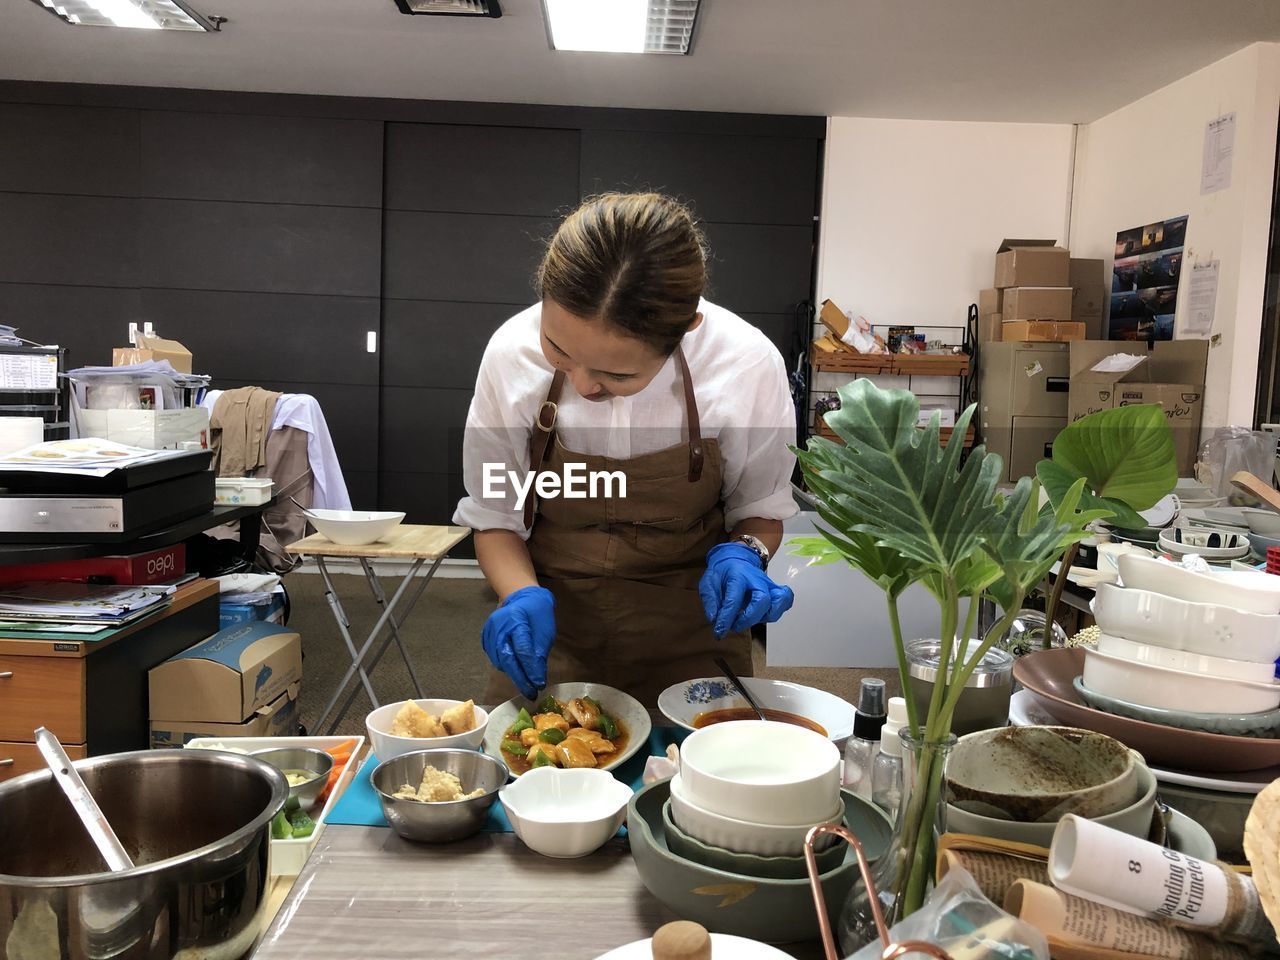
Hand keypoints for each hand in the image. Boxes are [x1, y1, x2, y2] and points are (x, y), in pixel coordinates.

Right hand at [481, 585, 555, 699]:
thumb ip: (539, 653)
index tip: (538, 685)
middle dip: (520, 678)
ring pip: (500, 660)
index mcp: (516, 619)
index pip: (522, 649)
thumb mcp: (545, 630)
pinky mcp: (485, 637)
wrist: (522, 596)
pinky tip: (516, 671)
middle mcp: (498, 626)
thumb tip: (537, 678)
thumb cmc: (537, 613)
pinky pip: (495, 657)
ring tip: (526, 684)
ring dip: (513, 674)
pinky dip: (506, 666)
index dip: (530, 670)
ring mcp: (489, 631)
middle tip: (530, 693)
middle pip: (507, 658)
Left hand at [698, 542, 793, 638]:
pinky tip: (763, 615)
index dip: (727, 618)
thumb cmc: (723, 571)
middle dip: (749, 619)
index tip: (719, 631)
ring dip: (764, 617)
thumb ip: (710, 600)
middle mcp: (757, 580)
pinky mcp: (776, 590)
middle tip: (735, 626)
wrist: (737, 558)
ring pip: (778, 603)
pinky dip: (777, 611)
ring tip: (749, 620)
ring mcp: (769, 585)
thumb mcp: (708, 581)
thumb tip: (714, 619)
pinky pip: (786, 601)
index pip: (734, 599)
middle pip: (762, 601)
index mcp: (738, 576)